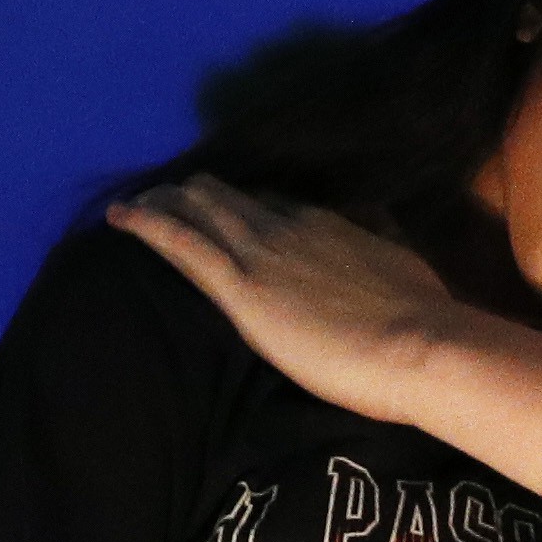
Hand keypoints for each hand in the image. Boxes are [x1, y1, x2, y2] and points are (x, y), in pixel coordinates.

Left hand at [104, 178, 477, 431]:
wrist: (420, 345)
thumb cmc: (421, 319)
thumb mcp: (401, 264)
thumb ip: (380, 245)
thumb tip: (380, 234)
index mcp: (327, 225)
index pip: (273, 205)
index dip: (245, 204)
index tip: (227, 208)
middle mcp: (289, 227)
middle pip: (230, 198)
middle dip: (195, 196)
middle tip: (169, 199)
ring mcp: (262, 253)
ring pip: (199, 211)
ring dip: (164, 203)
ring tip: (135, 204)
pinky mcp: (241, 287)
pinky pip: (183, 243)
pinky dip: (147, 225)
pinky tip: (119, 217)